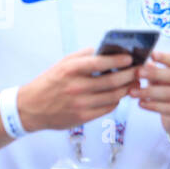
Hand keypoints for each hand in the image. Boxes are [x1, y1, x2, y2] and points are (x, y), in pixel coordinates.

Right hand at [16, 48, 138, 132]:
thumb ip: (82, 56)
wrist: (31, 108)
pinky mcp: (82, 117)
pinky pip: (107, 108)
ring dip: (126, 89)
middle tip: (139, 70)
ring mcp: (80, 104)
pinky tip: (119, 95)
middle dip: (130, 74)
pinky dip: (116, 101)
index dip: (119, 59)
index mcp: (71, 70)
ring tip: (133, 83)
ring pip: (113, 96)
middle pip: (112, 81)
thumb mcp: (62, 64)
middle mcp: (76, 87)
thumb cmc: (49, 83)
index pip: (100, 62)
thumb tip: (105, 50)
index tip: (130, 57)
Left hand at [133, 51, 169, 141]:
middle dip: (154, 73)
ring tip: (132, 92)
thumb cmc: (168, 92)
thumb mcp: (161, 80)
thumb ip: (154, 71)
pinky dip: (153, 105)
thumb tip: (145, 62)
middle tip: (138, 73)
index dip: (165, 57)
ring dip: (149, 92)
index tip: (152, 55)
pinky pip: (169, 108)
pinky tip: (141, 103)